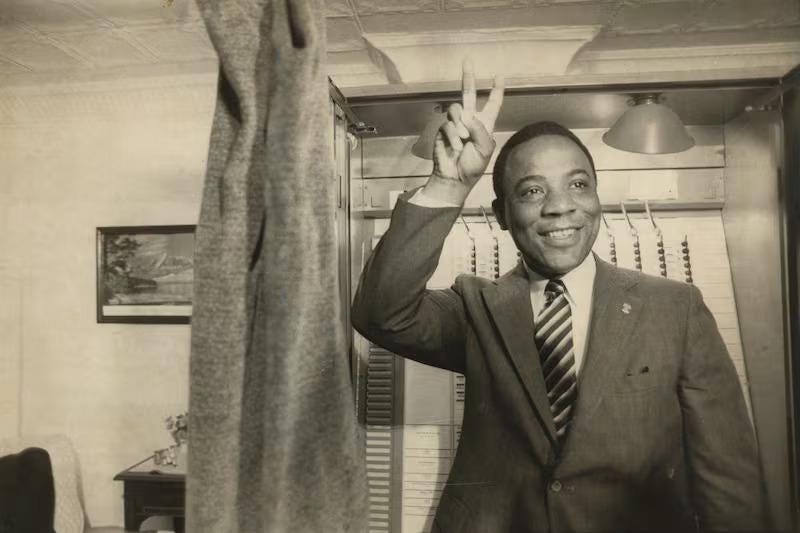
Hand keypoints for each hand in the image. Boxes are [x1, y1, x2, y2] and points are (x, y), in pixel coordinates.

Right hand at [425, 59, 503, 204]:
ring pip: (456, 109)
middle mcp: (470, 121)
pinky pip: (448, 125)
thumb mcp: (485, 149)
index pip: (492, 103)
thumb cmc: (473, 166)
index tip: (499, 75)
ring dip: (460, 125)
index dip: (496, 90)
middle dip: (468, 77)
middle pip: (469, 94)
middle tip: (468, 60)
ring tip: (463, 140)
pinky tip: (455, 147)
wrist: (454, 178)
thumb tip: (468, 117)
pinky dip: (453, 137)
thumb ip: (480, 131)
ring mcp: (456, 124)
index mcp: (485, 125)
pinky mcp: (443, 131)